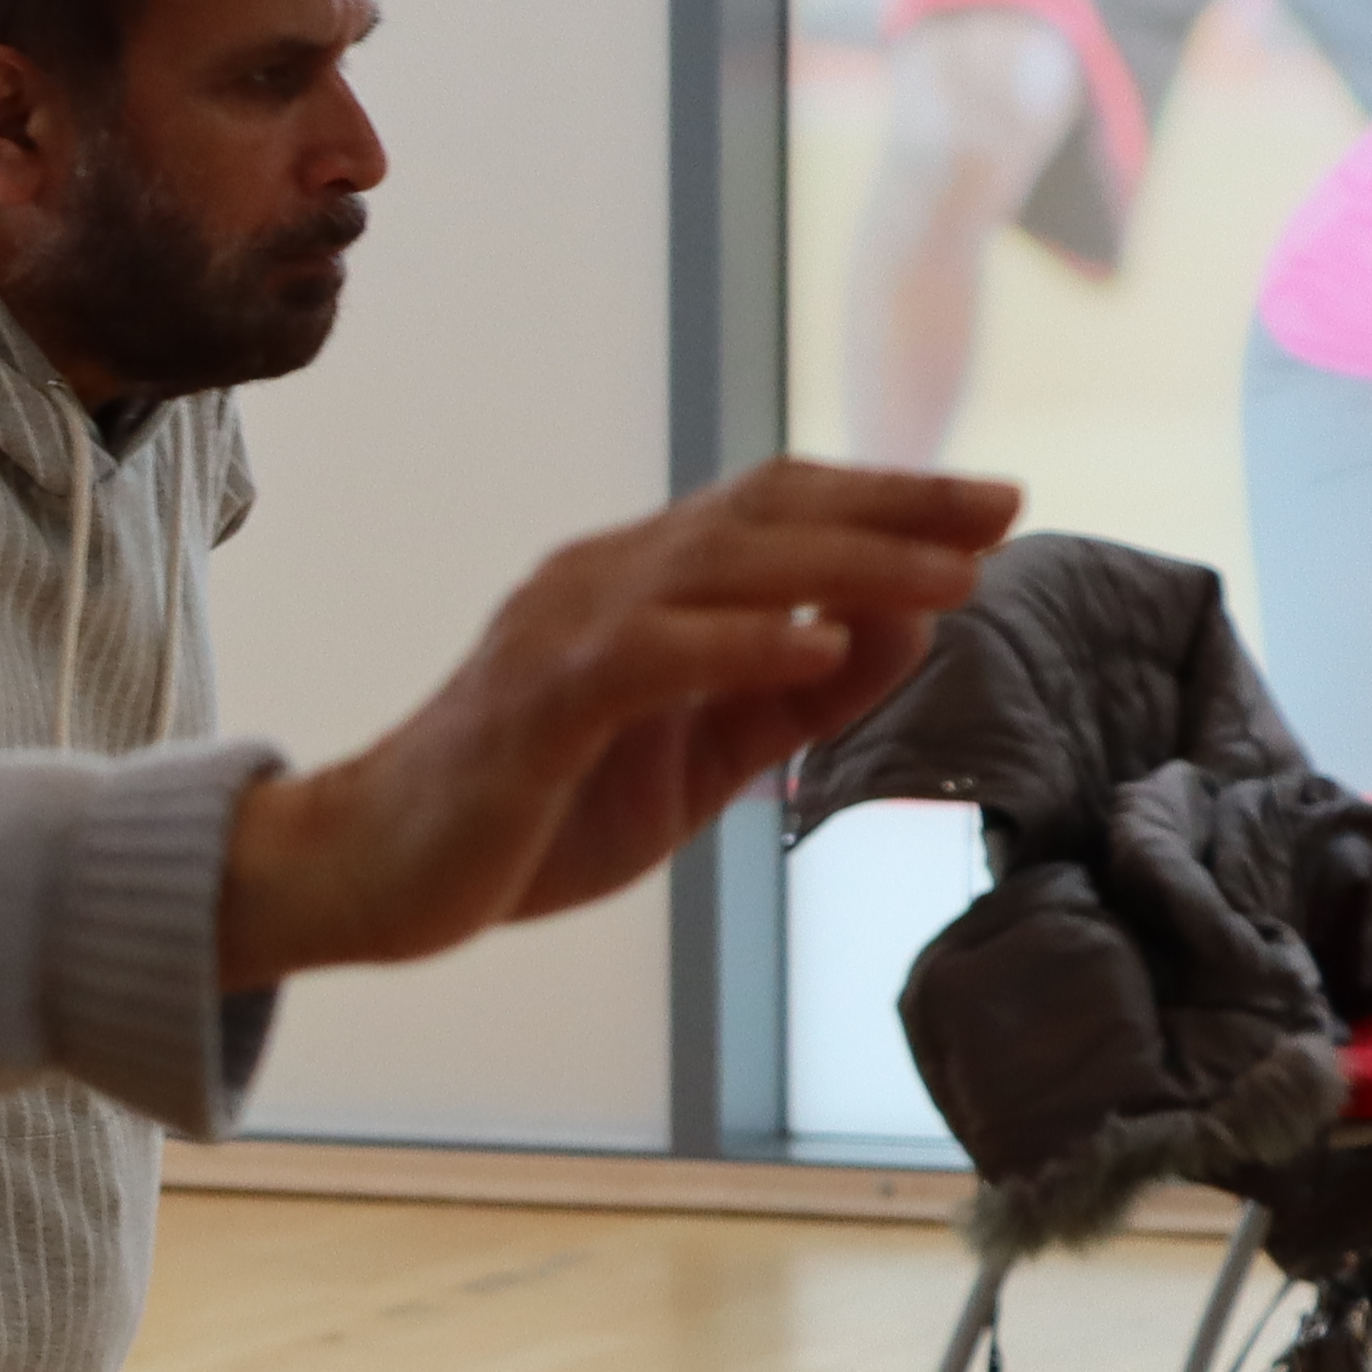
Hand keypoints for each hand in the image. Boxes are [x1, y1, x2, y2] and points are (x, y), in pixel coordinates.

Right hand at [221, 459, 1020, 985]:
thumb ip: (792, 694)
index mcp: (634, 584)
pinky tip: (818, 644)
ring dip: (846, 566)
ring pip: (717, 567)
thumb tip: (906, 627)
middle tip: (1000, 508)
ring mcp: (559, 633)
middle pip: (761, 513)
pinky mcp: (535, 704)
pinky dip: (740, 643)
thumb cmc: (530, 815)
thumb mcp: (697, 754)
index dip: (886, 498)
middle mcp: (599, 580)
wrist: (371, 873)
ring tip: (950, 577)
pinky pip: (648, 655)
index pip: (774, 508)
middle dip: (892, 508)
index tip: (992, 505)